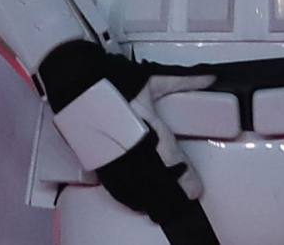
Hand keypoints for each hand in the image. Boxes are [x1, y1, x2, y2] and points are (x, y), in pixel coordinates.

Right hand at [36, 44, 212, 244]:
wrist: (73, 78)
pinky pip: (116, 187)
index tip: (195, 189)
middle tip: (185, 198)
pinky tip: (138, 201)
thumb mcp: (151, 78)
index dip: (185, 178)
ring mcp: (112, 156)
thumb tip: (210, 77)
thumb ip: (183, 80)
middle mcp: (130, 146)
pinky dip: (129, 197)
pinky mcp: (97, 160)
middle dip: (173, 192)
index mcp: (146, 126)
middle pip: (157, 180)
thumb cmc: (110, 77)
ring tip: (165, 206)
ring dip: (153, 199)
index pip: (171, 160)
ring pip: (137, 188)